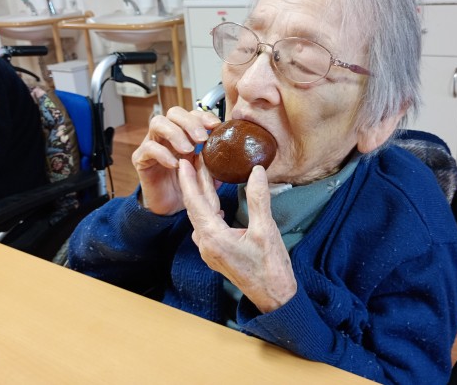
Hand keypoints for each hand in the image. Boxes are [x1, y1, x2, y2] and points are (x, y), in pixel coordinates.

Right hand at [131, 107, 220, 214]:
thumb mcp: (207, 172)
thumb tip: (232, 152)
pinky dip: (162, 153)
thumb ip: (215, 160)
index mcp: (185, 134)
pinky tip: (175, 164)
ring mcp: (153, 144)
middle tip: (201, 138)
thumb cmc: (188, 186)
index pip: (192, 114)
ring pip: (157, 123)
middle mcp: (167, 135)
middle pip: (174, 112)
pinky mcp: (141, 158)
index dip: (203, 116)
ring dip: (175, 133)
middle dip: (189, 122)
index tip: (215, 126)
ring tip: (187, 150)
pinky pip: (149, 148)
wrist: (171, 207)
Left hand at [179, 159, 296, 313]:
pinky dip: (209, 208)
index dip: (188, 180)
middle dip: (194, 183)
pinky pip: (208, 225)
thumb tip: (256, 170)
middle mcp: (206, 244)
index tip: (182, 162)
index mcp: (213, 238)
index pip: (195, 202)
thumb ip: (258, 198)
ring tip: (204, 173)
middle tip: (194, 159)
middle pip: (196, 207)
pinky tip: (215, 200)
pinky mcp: (218, 253)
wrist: (274, 297)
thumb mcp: (265, 229)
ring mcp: (211, 250)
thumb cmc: (270, 267)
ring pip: (201, 216)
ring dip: (202, 195)